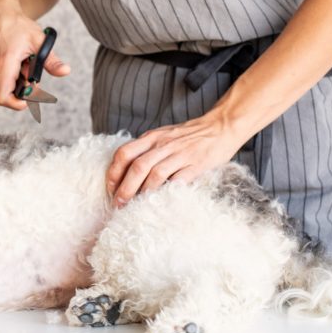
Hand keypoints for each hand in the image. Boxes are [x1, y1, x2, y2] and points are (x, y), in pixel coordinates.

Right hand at [0, 0, 69, 110]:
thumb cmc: (19, 27)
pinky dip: (12, 74)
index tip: (30, 100)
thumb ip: (51, 60)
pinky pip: (2, 81)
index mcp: (5, 63)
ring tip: (22, 59)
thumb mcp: (39, 41)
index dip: (17, 104)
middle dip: (24, 85)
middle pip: (11, 92)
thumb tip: (66, 71)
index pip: (4, 97)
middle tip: (31, 67)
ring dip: (19, 78)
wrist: (0, 15)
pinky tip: (15, 59)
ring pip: (7, 86)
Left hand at [106, 111, 245, 207]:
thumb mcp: (164, 136)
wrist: (221, 126)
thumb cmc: (190, 135)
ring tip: (134, 207)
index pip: (124, 153)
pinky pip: (179, 179)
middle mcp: (163, 144)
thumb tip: (127, 170)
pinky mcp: (197, 163)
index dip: (114, 172)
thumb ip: (147, 149)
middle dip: (124, 188)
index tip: (110, 189)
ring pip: (155, 174)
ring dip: (142, 193)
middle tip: (118, 204)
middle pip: (137, 167)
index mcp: (152, 137)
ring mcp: (180, 154)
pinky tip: (160, 202)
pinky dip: (167, 191)